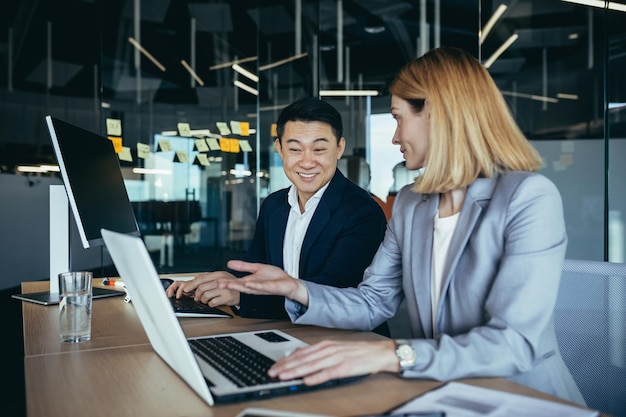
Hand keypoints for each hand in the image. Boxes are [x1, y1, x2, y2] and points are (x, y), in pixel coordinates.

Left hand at [166, 271, 240, 306]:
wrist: (243, 292)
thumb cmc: (230, 285)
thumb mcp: (219, 277)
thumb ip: (206, 277)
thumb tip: (194, 278)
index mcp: (218, 274)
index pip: (201, 279)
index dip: (191, 284)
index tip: (185, 289)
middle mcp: (221, 280)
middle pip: (201, 288)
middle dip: (197, 294)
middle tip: (197, 297)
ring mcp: (224, 289)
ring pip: (206, 296)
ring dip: (203, 300)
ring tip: (206, 300)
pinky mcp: (227, 298)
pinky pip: (212, 303)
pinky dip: (210, 304)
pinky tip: (213, 302)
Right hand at [221, 260, 308, 304]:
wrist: (288, 283)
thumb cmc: (274, 277)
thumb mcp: (257, 268)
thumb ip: (243, 266)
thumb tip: (229, 263)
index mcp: (250, 281)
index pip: (236, 282)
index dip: (226, 281)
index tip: (216, 281)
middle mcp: (254, 286)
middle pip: (239, 286)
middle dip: (229, 285)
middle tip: (218, 284)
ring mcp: (261, 288)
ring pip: (248, 288)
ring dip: (238, 286)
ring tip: (229, 284)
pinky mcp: (270, 288)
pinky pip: (261, 287)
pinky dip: (254, 285)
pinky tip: (248, 283)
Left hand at [268, 339, 399, 384]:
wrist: (379, 352)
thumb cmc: (357, 352)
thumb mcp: (334, 347)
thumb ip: (317, 351)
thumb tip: (299, 353)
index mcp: (325, 345)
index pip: (300, 353)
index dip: (286, 360)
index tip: (274, 366)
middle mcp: (328, 350)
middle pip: (303, 359)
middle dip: (286, 367)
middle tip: (273, 373)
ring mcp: (336, 358)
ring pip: (311, 366)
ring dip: (296, 371)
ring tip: (284, 376)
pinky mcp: (345, 367)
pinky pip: (328, 373)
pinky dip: (316, 377)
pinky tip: (307, 381)